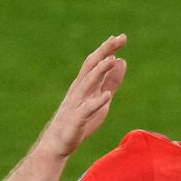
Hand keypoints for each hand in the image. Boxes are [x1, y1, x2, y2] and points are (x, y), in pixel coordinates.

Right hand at [39, 34, 128, 159]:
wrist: (59, 143)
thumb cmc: (80, 121)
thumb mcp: (101, 98)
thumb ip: (111, 81)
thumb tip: (121, 61)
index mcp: (85, 84)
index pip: (96, 61)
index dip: (108, 49)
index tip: (121, 37)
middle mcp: (79, 89)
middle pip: (90, 66)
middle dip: (103, 52)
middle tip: (117, 39)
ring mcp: (76, 103)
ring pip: (87, 83)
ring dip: (99, 71)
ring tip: (112, 60)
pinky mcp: (76, 119)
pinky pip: (86, 109)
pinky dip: (96, 102)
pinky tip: (107, 96)